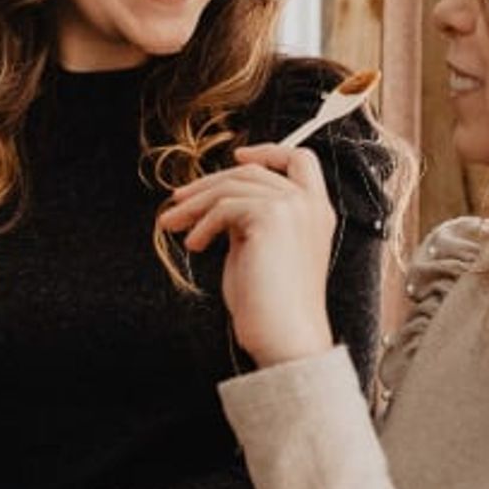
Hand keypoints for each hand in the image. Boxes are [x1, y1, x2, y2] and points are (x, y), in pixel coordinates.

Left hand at [156, 143, 335, 366]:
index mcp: (316, 211)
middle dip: (209, 184)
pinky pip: (225, 207)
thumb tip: (218, 203)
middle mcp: (311, 204)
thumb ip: (250, 221)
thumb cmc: (268, 306)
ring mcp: (295, 207)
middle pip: (253, 171)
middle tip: (177, 201)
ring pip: (233, 185)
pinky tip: (194, 245)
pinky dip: (203, 224)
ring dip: (196, 204)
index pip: (300, 159)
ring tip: (172, 224)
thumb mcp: (260, 250)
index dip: (268, 151)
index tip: (237, 155)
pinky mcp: (273, 216)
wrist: (284, 337)